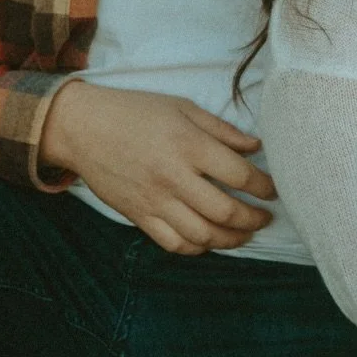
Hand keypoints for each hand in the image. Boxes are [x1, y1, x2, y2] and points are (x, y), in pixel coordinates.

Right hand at [38, 81, 275, 254]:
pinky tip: (209, 241)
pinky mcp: (138, 216)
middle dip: (253, 219)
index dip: (263, 186)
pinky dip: (197, 248)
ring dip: (231, 240)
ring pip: (202, 235)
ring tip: (245, 234)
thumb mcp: (182, 108)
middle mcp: (174, 177)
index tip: (273, 190)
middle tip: (265, 217)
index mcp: (188, 144)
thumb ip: (221, 129)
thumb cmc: (135, 111)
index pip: (239, 175)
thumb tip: (256, 147)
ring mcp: (155, 200)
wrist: (82, 128)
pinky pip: (173, 243)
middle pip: (224, 211)